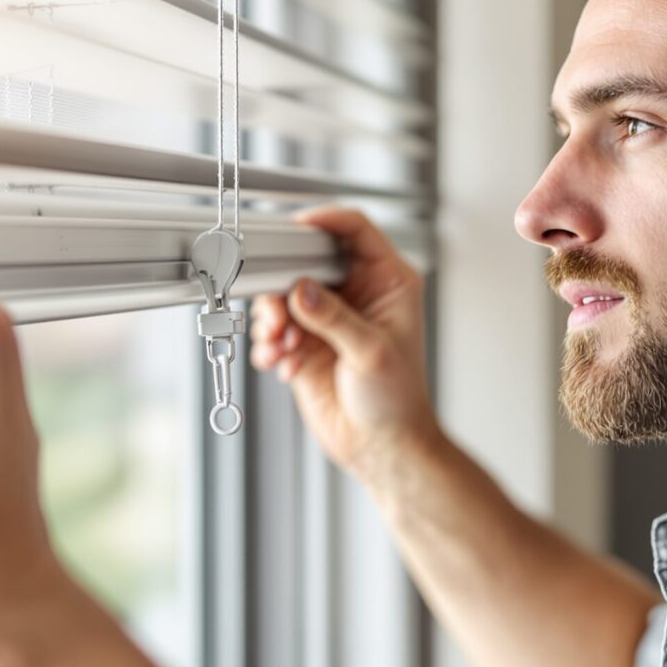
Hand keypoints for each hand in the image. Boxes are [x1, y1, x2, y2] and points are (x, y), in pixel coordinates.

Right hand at [250, 208, 438, 483]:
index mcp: (387, 282)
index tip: (297, 228)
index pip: (355, 230)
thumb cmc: (397, 400)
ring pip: (284, 293)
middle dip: (285, 284)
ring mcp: (327, 316)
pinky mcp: (304, 341)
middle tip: (277, 312)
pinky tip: (280, 362)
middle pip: (308, 259)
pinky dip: (268, 342)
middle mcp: (356, 293)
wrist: (380, 446)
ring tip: (281, 346)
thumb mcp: (371, 353)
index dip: (326, 221)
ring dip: (273, 319)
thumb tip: (302, 290)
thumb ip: (334, 318)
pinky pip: (273, 327)